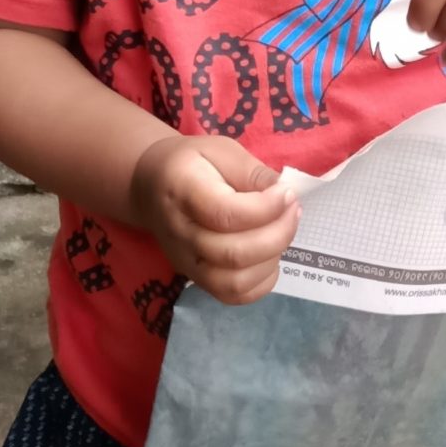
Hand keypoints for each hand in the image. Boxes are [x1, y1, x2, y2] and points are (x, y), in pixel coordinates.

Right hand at [130, 134, 298, 305]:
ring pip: (234, 282)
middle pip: (233, 254)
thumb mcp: (221, 150)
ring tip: (283, 232)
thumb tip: (283, 192)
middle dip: (277, 234)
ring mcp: (186, 262)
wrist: (151, 186)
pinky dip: (262, 282)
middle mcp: (180, 234)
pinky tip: (270, 255)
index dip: (266, 208)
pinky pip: (233, 296)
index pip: (225, 214)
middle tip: (294, 211)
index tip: (287, 193)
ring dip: (271, 259)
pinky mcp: (195, 278)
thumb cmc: (192, 163)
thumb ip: (251, 171)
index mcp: (183, 192)